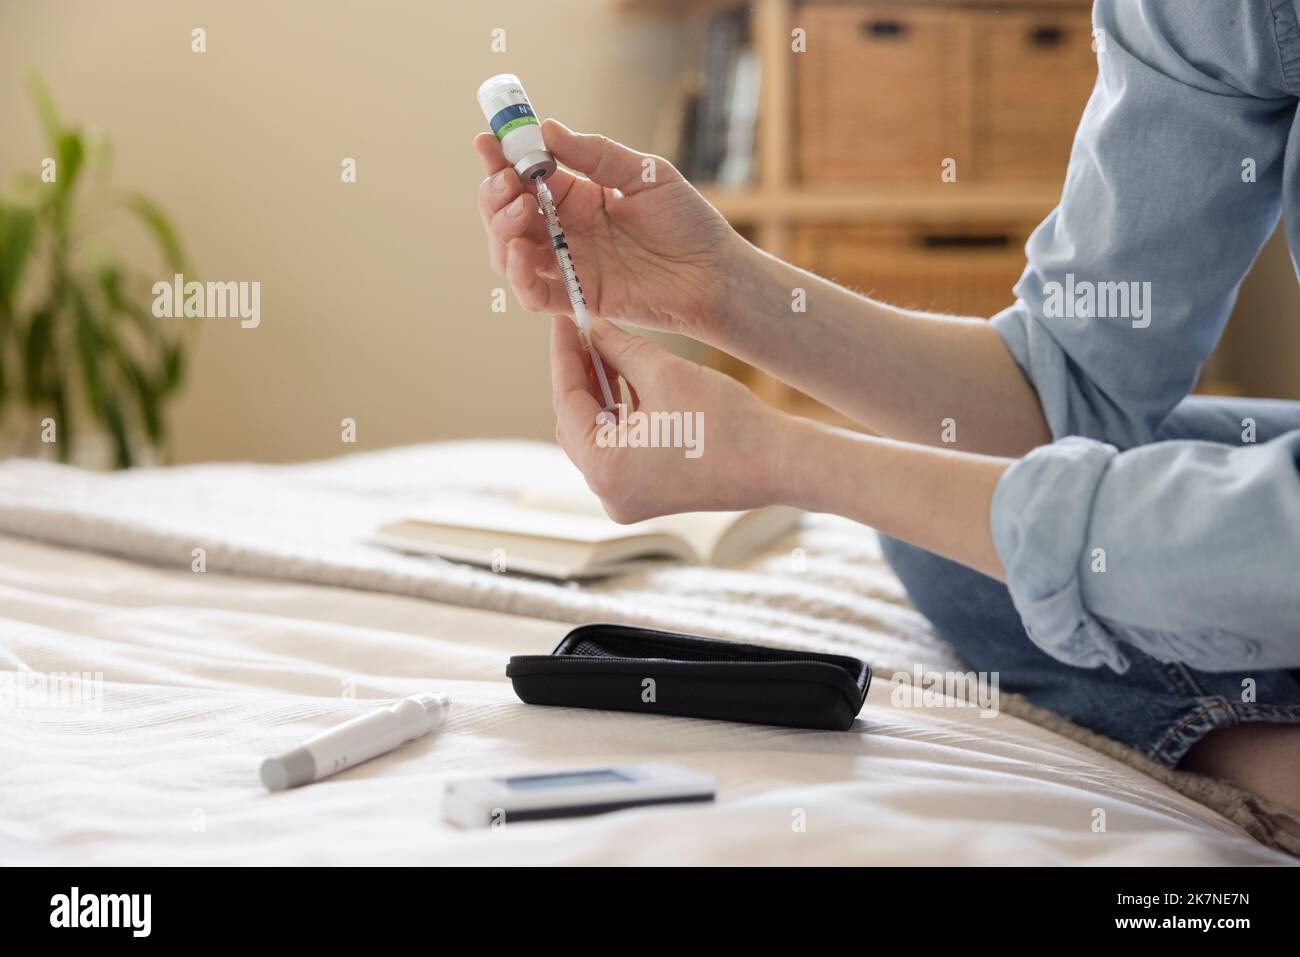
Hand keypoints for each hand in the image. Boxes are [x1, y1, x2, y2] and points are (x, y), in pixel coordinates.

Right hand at [475, 120, 741, 340]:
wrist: (716, 273)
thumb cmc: (688, 222)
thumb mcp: (645, 174)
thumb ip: (596, 155)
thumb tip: (547, 130)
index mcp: (577, 196)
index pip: (526, 176)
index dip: (502, 159)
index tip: (488, 140)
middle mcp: (566, 231)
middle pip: (507, 215)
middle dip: (495, 194)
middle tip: (507, 180)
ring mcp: (569, 265)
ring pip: (509, 253)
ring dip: (500, 230)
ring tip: (518, 209)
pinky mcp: (579, 298)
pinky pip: (534, 293)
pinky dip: (518, 275)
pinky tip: (521, 251)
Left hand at [550, 317, 790, 522]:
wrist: (778, 463)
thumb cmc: (726, 423)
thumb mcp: (664, 374)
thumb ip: (619, 349)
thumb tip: (592, 329)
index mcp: (604, 469)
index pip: (567, 402)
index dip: (564, 356)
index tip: (562, 321)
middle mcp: (608, 493)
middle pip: (577, 422)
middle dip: (580, 375)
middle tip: (581, 331)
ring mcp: (626, 498)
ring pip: (598, 435)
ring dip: (600, 393)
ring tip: (604, 348)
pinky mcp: (646, 494)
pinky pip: (620, 449)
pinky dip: (620, 416)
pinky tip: (625, 378)